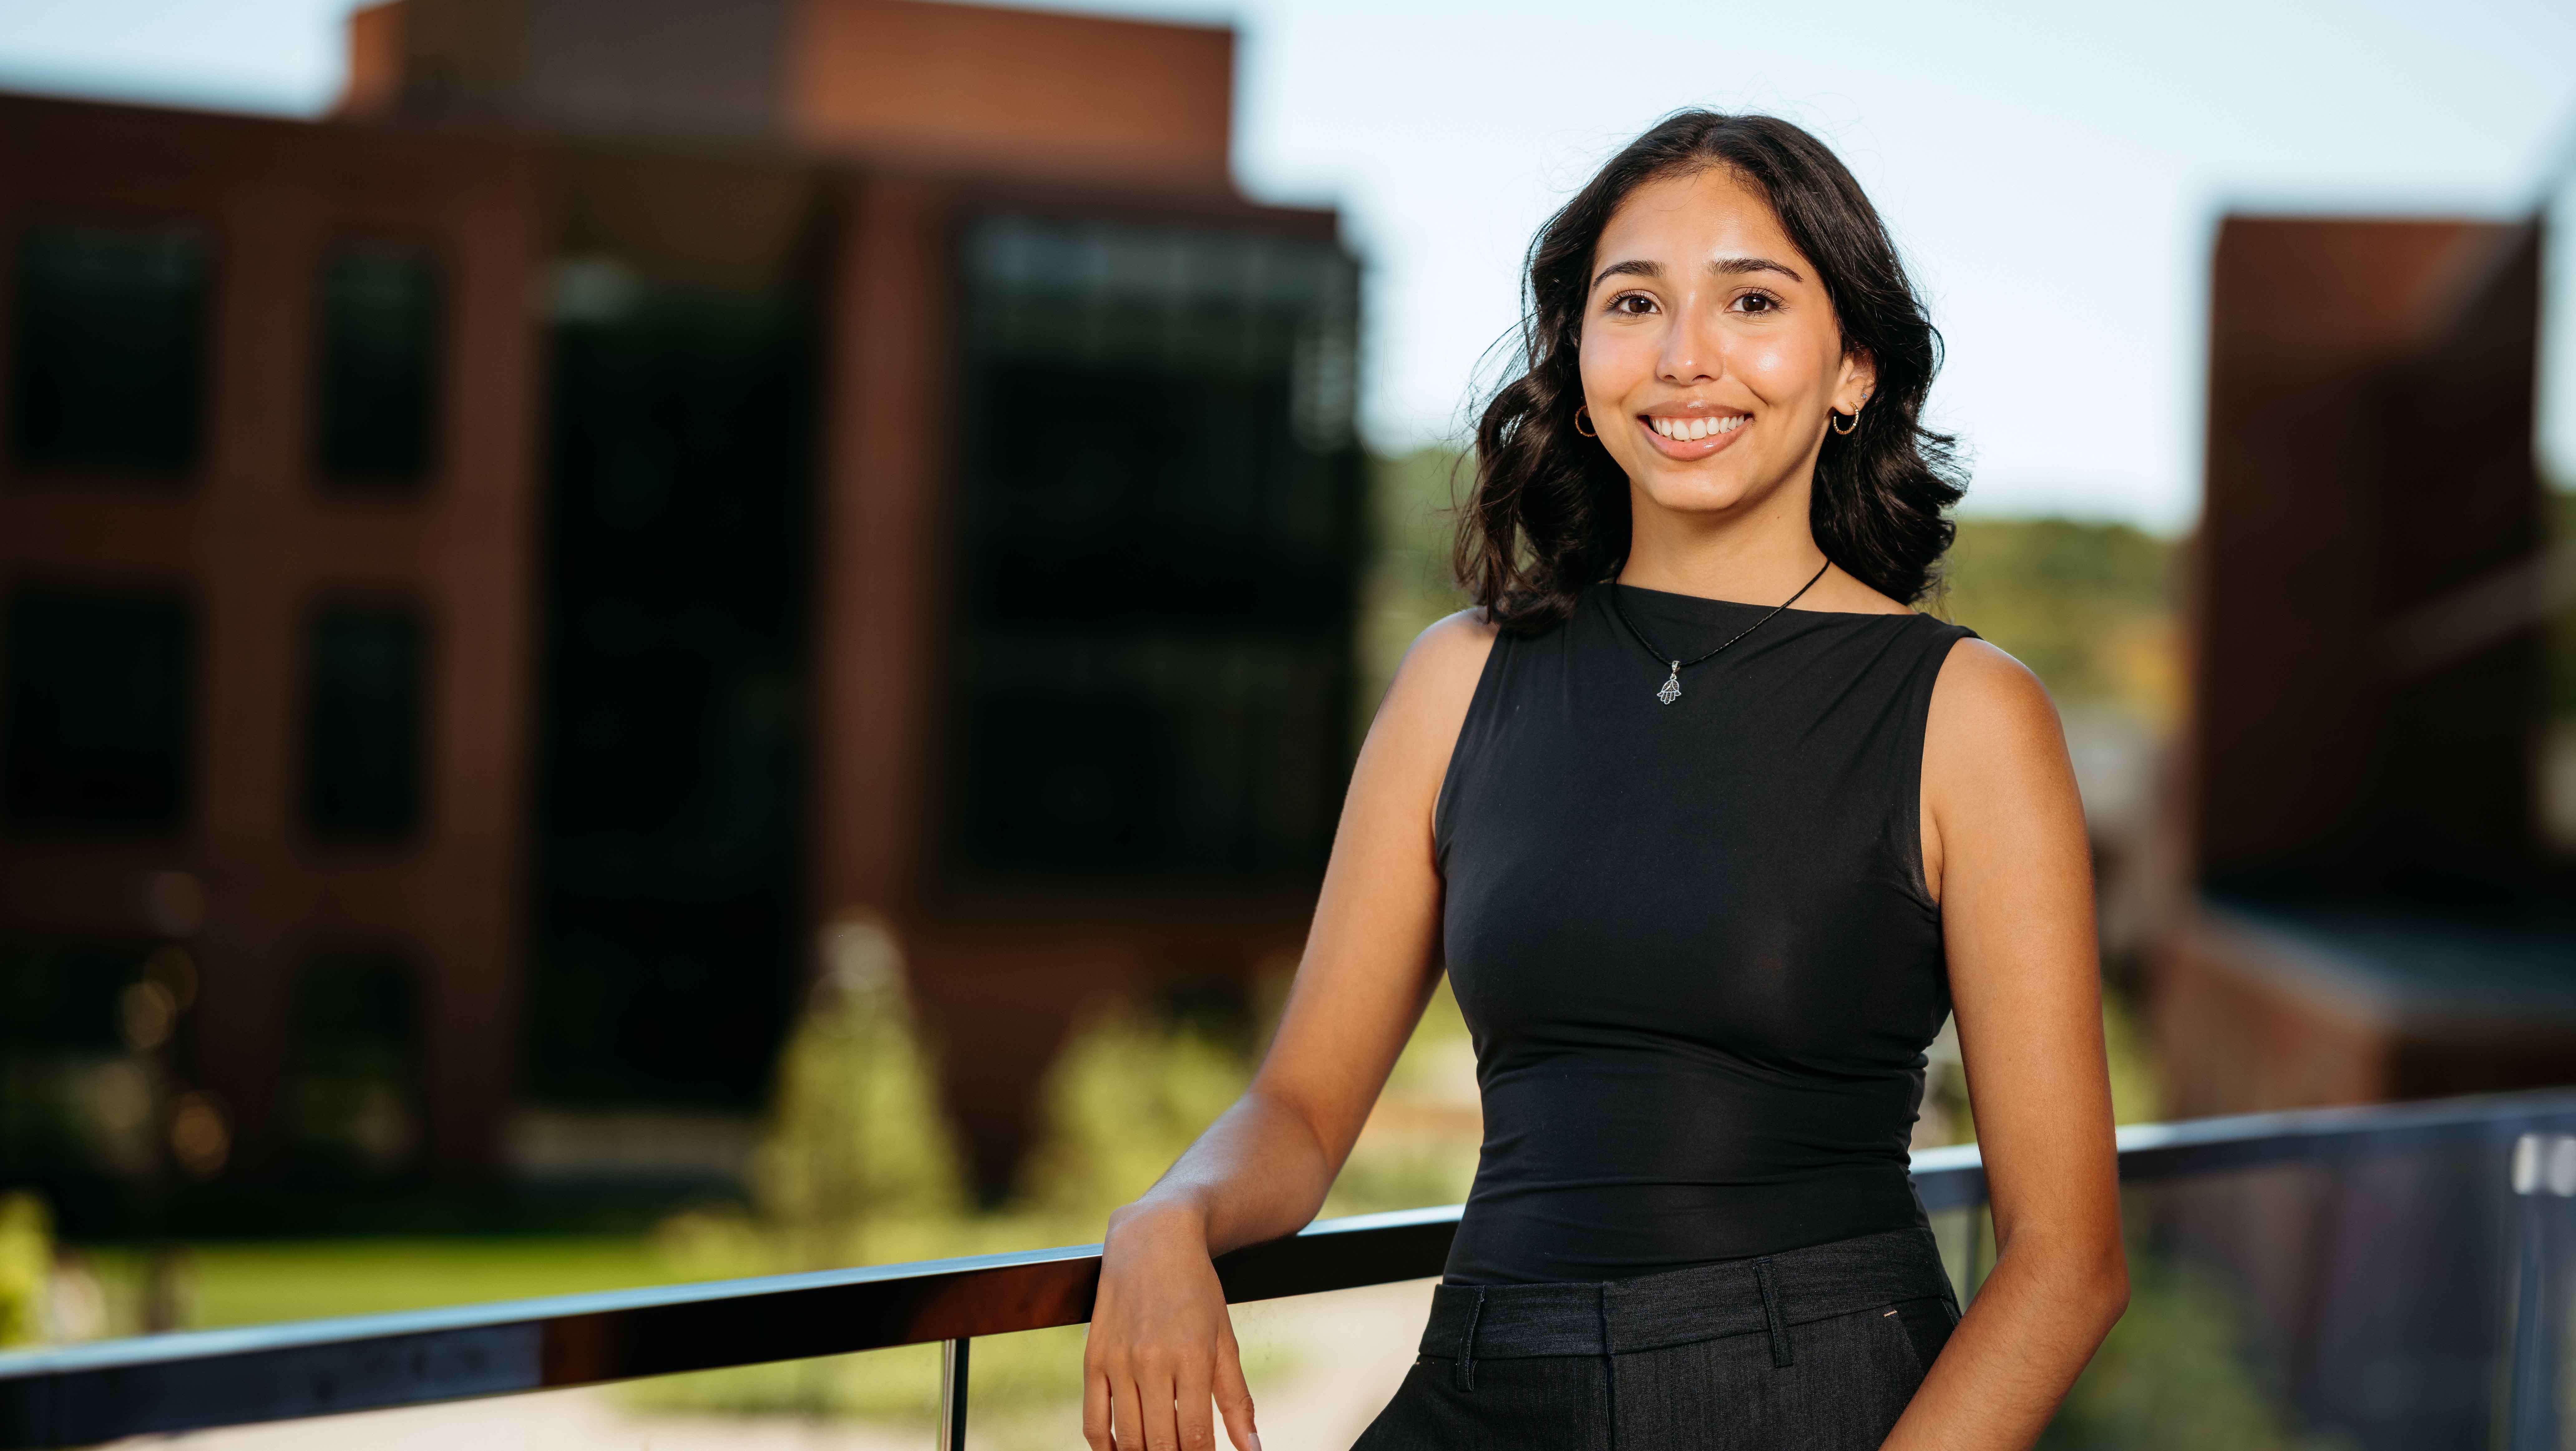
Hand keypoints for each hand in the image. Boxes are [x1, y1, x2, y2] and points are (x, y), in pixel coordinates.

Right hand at [1083, 1201, 1261, 1450]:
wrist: (1152, 1240)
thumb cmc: (1197, 1291)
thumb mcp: (1225, 1340)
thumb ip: (1236, 1398)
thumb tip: (1252, 1450)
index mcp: (1193, 1358)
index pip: (1195, 1435)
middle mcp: (1153, 1361)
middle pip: (1160, 1442)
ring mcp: (1119, 1361)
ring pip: (1127, 1437)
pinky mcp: (1094, 1357)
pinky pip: (1092, 1420)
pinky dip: (1104, 1447)